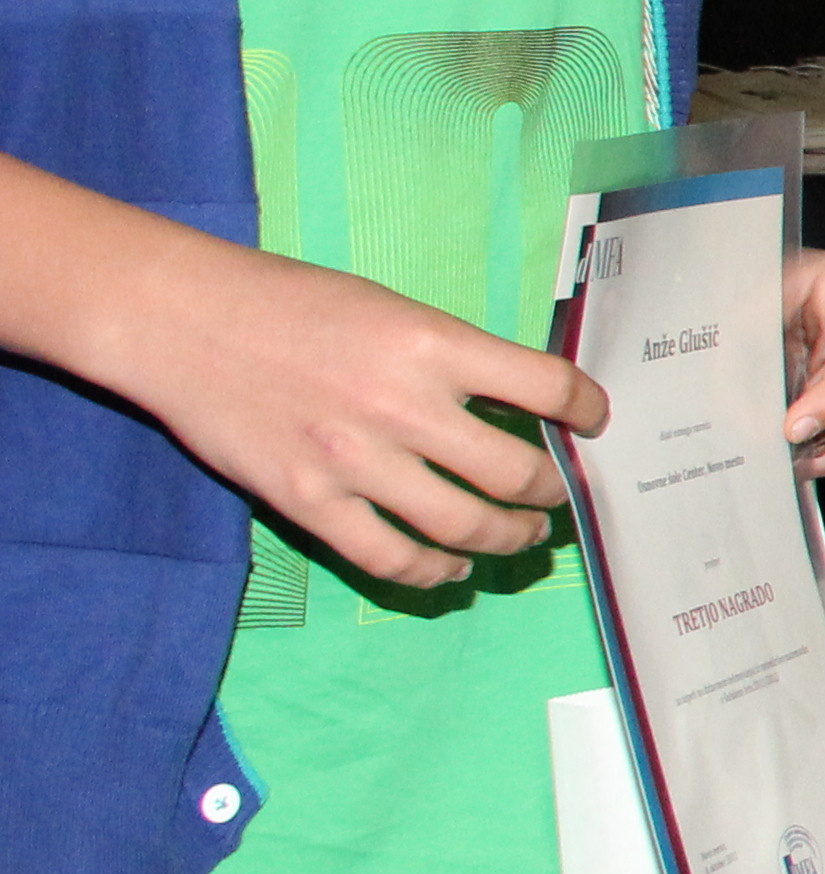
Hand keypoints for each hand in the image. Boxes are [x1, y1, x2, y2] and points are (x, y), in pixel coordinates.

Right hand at [53, 211, 605, 590]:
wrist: (180, 319)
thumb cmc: (287, 302)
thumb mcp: (389, 306)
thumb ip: (450, 355)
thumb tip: (517, 399)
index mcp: (431, 344)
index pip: (546, 387)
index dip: (587, 409)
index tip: (595, 421)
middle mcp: (403, 407)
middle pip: (515, 473)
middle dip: (551, 493)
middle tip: (558, 496)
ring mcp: (354, 461)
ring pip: (465, 525)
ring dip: (508, 538)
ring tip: (522, 536)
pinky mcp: (307, 502)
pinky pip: (390, 558)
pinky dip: (433, 571)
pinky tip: (450, 567)